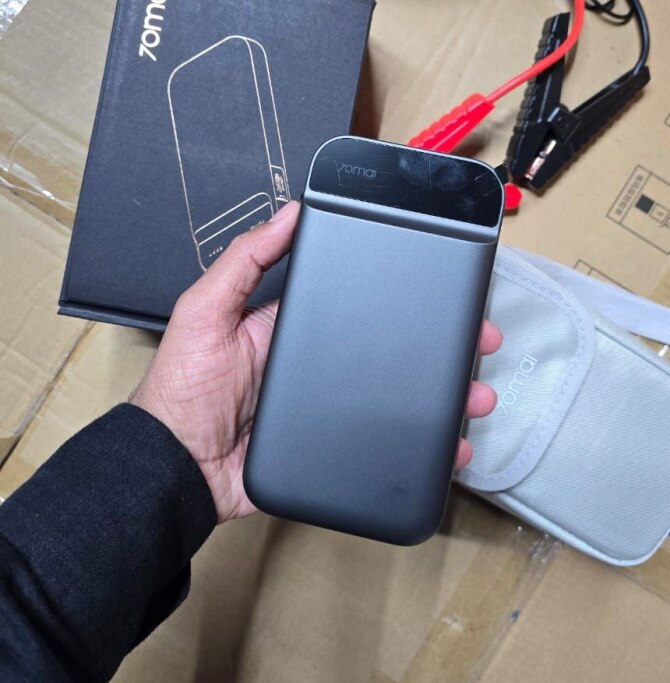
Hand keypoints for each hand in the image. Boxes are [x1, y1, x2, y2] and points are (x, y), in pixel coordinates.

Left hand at [130, 200, 501, 522]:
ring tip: (476, 396)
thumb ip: (244, 261)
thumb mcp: (205, 310)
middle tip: (481, 339)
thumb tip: (288, 211)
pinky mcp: (335, 450)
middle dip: (441, 343)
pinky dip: (424, 446)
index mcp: (297, 325)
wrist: (174, 471)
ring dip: (445, 394)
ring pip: (401, 396)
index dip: (403, 291)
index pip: (361, 300)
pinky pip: (387, 444)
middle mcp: (323, 363)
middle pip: (394, 348)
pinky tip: (451, 444)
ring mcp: (332, 408)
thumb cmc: (182, 389)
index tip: (442, 280)